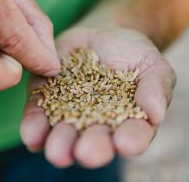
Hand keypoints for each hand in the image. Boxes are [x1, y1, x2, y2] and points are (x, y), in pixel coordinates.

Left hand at [21, 26, 175, 167]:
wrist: (103, 35)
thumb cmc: (133, 53)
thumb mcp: (152, 65)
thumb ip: (156, 88)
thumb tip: (155, 115)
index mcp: (128, 121)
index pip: (133, 135)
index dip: (131, 140)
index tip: (125, 143)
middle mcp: (98, 124)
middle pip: (95, 141)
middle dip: (91, 148)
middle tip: (86, 153)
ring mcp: (70, 112)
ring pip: (64, 134)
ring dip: (60, 144)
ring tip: (57, 152)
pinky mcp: (46, 96)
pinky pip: (38, 113)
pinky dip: (34, 126)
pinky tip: (32, 136)